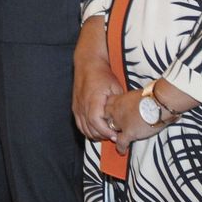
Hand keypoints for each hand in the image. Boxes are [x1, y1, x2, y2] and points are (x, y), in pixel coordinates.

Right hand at [73, 17, 122, 140]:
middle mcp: (83, 105)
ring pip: (84, 129)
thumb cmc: (103, 75)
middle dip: (103, 136)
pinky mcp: (75, 107)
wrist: (88, 64)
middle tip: (115, 137)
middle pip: (90, 129)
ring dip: (95, 135)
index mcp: (93, 100)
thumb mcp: (116, 87)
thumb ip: (118, 103)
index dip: (106, 132)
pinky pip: (79, 124)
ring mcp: (77, 107)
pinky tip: (97, 131)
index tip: (117, 136)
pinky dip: (87, 131)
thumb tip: (126, 116)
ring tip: (107, 135)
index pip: (97, 123)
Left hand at [104, 89, 165, 153]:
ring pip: (111, 130)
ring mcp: (121, 122)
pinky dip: (121, 147)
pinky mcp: (129, 132)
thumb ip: (132, 99)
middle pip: (106, 118)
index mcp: (119, 100)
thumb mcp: (137, 94)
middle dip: (108, 122)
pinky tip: (122, 151)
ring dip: (113, 135)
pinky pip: (120, 142)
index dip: (109, 111)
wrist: (158, 104)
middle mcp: (116, 111)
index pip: (107, 106)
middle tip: (112, 127)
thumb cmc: (152, 97)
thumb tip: (137, 101)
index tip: (112, 115)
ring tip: (115, 139)